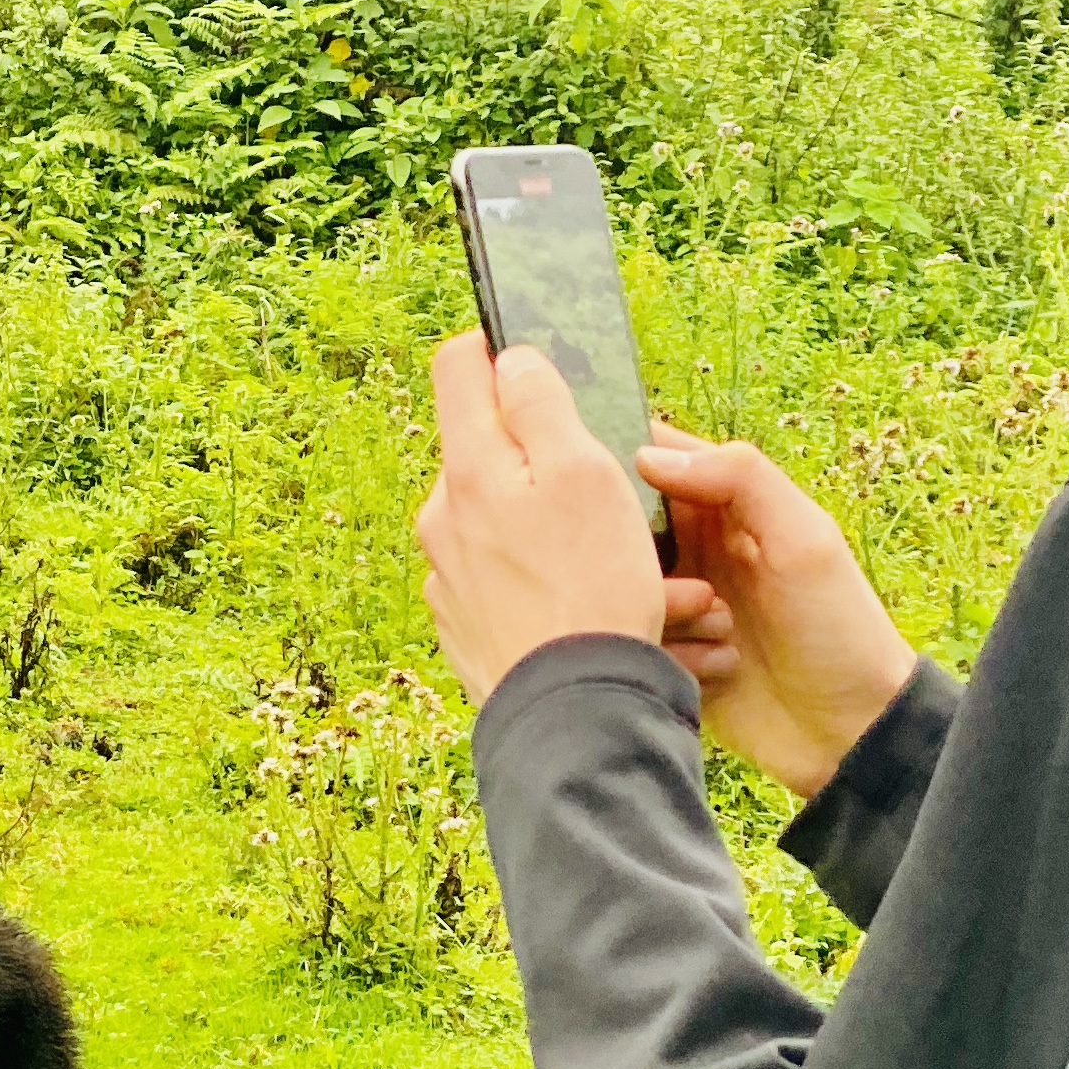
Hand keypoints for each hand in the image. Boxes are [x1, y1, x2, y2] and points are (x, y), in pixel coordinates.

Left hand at [415, 333, 666, 701]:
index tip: (544, 371)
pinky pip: (505, 579)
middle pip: (486, 449)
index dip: (500, 351)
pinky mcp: (463, 624)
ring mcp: (446, 576)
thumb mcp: (584, 475)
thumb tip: (511, 360)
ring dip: (558, 528)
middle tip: (613, 492)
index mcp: (468, 469)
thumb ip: (541, 405)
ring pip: (504, 521)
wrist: (573, 717)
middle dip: (546, 458)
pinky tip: (595, 604)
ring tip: (628, 567)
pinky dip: (548, 579)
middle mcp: (441, 518)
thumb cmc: (591, 590)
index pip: (457, 366)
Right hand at [639, 424, 917, 799]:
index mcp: (729, 507)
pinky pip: (635, 641)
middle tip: (679, 577)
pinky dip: (668, 652)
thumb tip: (648, 454)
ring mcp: (680, 604)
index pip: (657, 454)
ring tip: (720, 628)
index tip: (600, 475)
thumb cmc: (839, 628)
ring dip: (662, 608)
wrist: (852, 733)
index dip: (623, 454)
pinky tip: (718, 668)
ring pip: (622, 587)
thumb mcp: (803, 539)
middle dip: (630, 547)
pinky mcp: (670, 657)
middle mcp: (697, 549)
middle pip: (623, 523)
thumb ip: (740, 479)